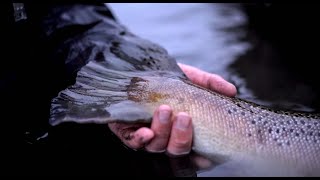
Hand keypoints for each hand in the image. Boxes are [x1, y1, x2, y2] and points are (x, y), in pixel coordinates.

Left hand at [108, 63, 235, 156]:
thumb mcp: (192, 77)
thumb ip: (210, 83)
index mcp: (184, 131)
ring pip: (157, 147)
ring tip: (165, 110)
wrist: (141, 67)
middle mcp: (167, 138)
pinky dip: (140, 140)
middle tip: (184, 116)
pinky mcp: (128, 130)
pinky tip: (146, 132)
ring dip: (163, 132)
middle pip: (177, 151)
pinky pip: (132, 142)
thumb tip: (231, 91)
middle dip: (182, 138)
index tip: (207, 152)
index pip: (196, 154)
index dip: (202, 158)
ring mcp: (148, 136)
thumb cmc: (169, 76)